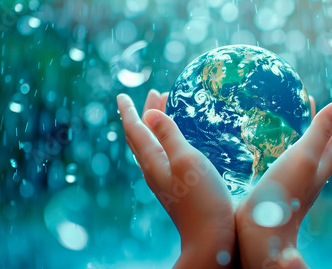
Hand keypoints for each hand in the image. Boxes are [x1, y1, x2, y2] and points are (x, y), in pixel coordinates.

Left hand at [117, 90, 235, 267]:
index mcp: (153, 161)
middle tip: (154, 94)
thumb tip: (150, 113)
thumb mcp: (186, 160)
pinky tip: (177, 142)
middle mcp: (154, 170)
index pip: (135, 130)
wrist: (210, 237)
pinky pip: (165, 155)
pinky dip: (167, 140)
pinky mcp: (177, 187)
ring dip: (157, 126)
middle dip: (145, 114)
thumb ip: (169, 136)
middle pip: (142, 137)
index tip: (121, 95)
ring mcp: (165, 180)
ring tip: (166, 110)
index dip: (128, 111)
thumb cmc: (201, 198)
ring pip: (154, 146)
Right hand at [235, 88, 331, 268]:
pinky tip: (284, 138)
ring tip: (311, 110)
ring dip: (318, 125)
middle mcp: (318, 167)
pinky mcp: (287, 181)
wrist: (262, 232)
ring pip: (316, 144)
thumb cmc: (282, 195)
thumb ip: (320, 132)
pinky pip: (298, 152)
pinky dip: (298, 137)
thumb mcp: (303, 158)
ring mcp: (303, 176)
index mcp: (326, 160)